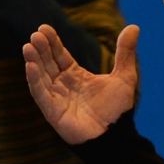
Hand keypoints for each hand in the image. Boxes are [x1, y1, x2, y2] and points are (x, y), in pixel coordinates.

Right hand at [23, 24, 138, 143]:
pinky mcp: (53, 112)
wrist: (116, 136)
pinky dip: (34, 81)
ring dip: (34, 61)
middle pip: (48, 63)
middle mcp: (63, 85)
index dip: (52, 42)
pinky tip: (30, 66)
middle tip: (36, 34)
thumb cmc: (118, 110)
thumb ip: (125, 52)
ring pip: (41, 76)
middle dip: (41, 48)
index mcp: (76, 76)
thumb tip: (134, 27)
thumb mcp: (124, 76)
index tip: (44, 27)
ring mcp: (57, 98)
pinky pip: (40, 94)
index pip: (60, 55)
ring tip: (28, 46)